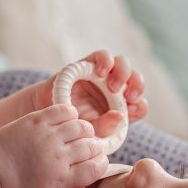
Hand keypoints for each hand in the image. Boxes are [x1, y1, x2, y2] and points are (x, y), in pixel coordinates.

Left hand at [0, 104, 108, 187]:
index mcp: (61, 179)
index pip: (97, 167)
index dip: (100, 165)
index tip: (92, 164)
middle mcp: (57, 156)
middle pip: (92, 146)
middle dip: (93, 148)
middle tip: (83, 150)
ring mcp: (47, 136)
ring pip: (82, 126)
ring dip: (84, 131)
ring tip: (75, 136)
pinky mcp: (37, 120)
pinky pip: (65, 110)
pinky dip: (70, 114)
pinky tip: (63, 122)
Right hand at [31, 50, 147, 137]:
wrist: (47, 115)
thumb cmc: (70, 126)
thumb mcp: (89, 132)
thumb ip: (105, 128)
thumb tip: (119, 115)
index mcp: (119, 107)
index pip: (139, 103)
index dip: (140, 105)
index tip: (132, 110)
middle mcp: (113, 89)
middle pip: (135, 79)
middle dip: (136, 86)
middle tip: (129, 97)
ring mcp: (101, 74)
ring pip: (123, 63)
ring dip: (123, 73)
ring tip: (114, 87)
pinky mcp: (88, 63)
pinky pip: (103, 55)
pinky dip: (106, 61)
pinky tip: (100, 73)